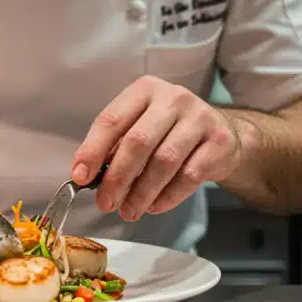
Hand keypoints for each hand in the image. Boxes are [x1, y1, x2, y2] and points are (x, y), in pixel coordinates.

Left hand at [71, 76, 242, 220]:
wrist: (221, 133)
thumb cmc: (169, 131)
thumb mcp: (141, 126)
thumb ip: (115, 146)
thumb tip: (87, 175)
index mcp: (145, 90)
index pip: (112, 120)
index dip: (92, 150)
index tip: (80, 176)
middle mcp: (173, 98)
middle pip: (138, 141)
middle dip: (117, 177)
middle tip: (105, 203)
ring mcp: (199, 118)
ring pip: (164, 161)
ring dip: (142, 192)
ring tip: (129, 211)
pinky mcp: (218, 142)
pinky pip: (189, 176)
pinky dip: (167, 196)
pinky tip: (154, 206)